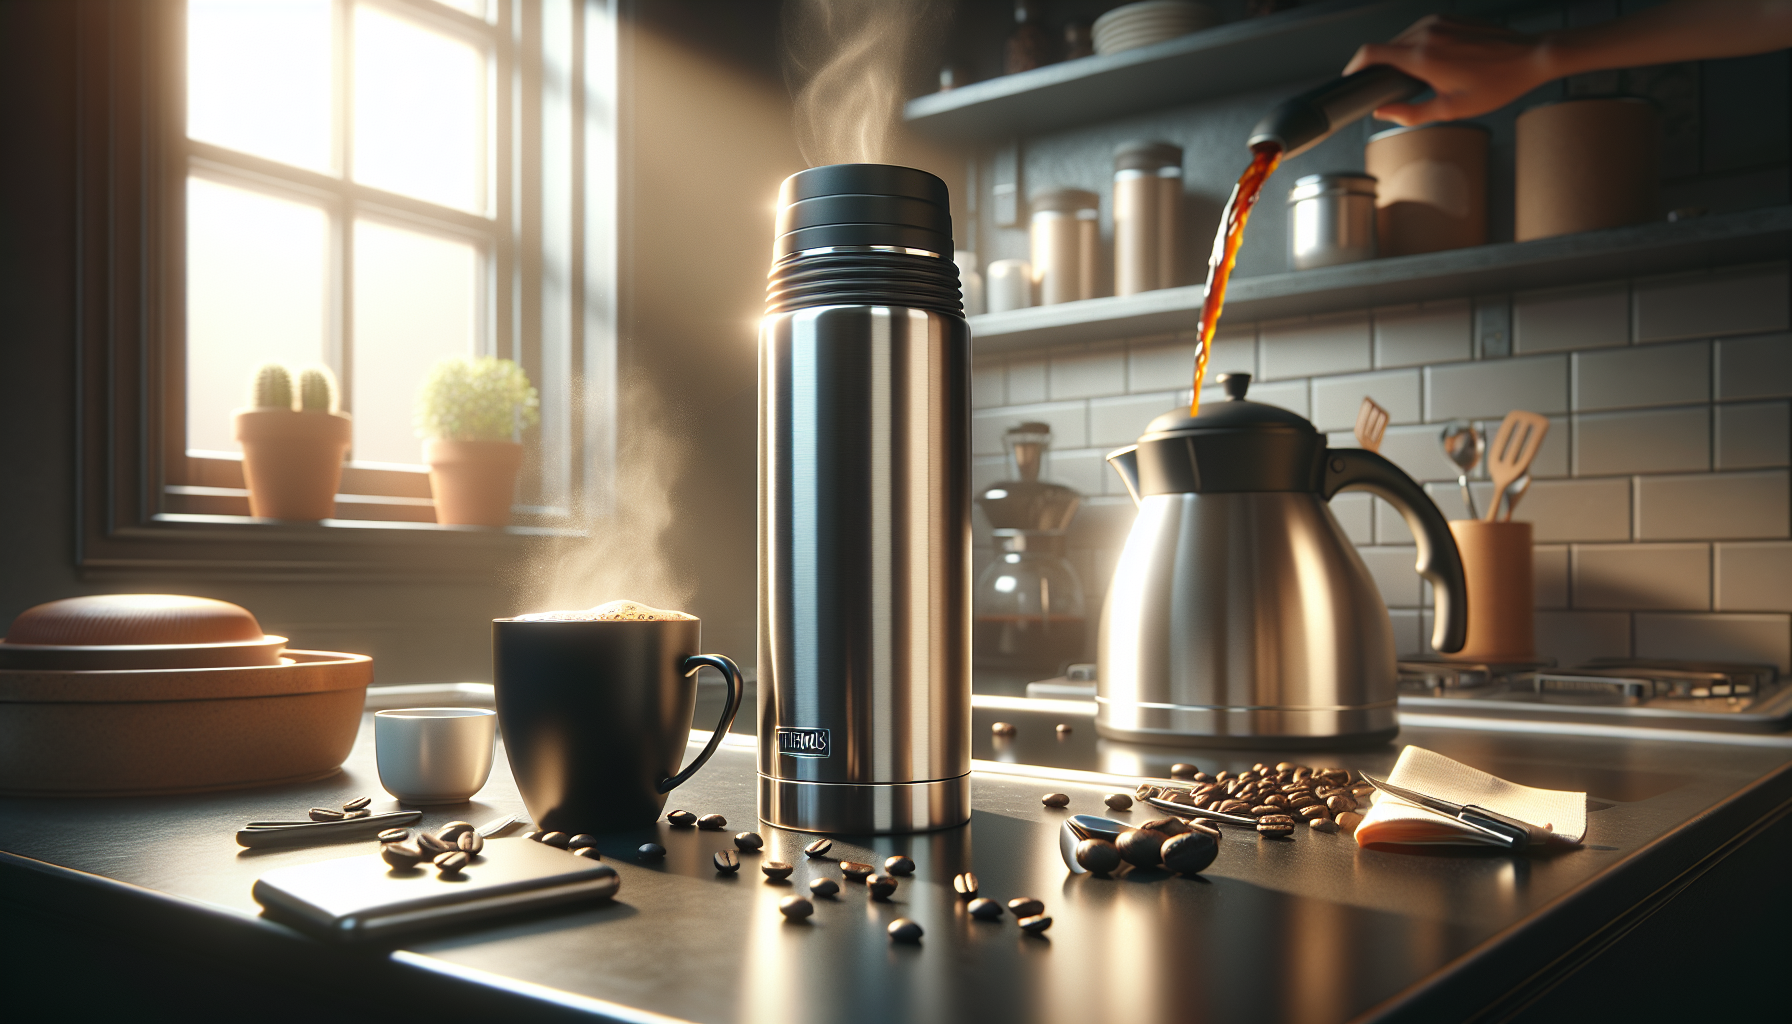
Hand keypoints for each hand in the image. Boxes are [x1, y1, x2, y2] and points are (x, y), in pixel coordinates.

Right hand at [1343, 15, 1553, 124]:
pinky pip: (1421, 30)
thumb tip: (1384, 112)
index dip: (1354, 65)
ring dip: (1401, 55)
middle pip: (1385, 46)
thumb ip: (1411, 113)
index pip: (1371, 53)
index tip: (1351, 76)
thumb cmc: (1497, 83)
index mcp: (1423, 57)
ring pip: (1403, 37)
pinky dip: (1418, 45)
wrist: (1530, 57)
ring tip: (1421, 76)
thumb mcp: (1452, 109)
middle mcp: (1427, 33)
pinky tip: (1437, 61)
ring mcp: (1439, 21)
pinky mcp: (1450, 17)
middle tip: (1393, 86)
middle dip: (1382, 66)